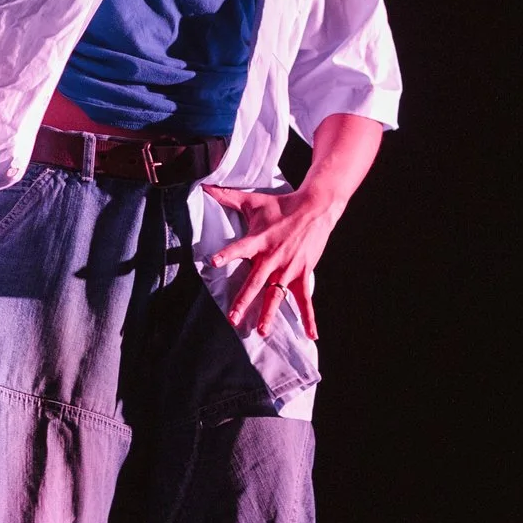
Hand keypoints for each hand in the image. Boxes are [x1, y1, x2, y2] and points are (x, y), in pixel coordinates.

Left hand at [204, 183, 345, 338]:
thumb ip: (228, 197)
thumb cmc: (282, 205)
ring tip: (262, 331)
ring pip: (277, 295)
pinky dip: (309, 318)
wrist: (315, 208)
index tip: (213, 261)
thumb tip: (206, 187)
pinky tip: (311, 335)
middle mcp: (273, 257)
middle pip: (256, 282)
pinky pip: (305, 299)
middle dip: (244, 301)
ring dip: (270, 314)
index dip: (227, 253)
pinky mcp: (303, 273)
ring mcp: (289, 268)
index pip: (240, 247)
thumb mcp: (254, 201)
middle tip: (233, 319)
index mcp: (259, 240)